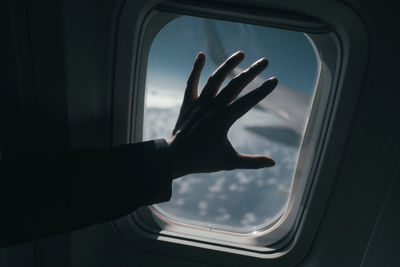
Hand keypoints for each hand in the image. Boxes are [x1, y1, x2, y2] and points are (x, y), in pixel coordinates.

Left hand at [168, 51, 277, 178]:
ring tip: (241, 54)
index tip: (274, 80)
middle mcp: (212, 108)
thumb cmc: (202, 160)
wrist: (174, 158)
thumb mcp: (229, 162)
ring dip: (228, 66)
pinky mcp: (188, 103)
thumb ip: (252, 162)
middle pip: (234, 86)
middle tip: (265, 61)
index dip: (262, 91)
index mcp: (223, 121)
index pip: (247, 102)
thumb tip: (273, 163)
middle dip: (251, 72)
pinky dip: (195, 69)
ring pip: (215, 80)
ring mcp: (199, 104)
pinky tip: (201, 55)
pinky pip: (191, 83)